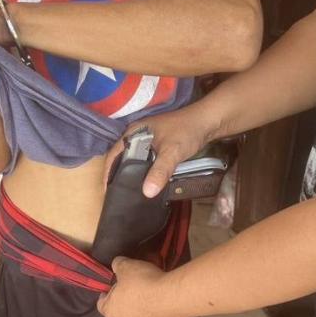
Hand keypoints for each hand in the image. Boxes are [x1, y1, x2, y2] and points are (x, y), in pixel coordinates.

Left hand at [97, 257, 175, 316]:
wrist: (169, 297)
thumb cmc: (141, 282)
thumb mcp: (126, 266)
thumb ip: (118, 265)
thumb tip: (117, 265)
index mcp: (111, 310)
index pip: (101, 304)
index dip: (106, 294)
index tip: (110, 288)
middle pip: (119, 312)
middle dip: (123, 300)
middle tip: (130, 287)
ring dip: (139, 308)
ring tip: (147, 294)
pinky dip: (154, 312)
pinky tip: (159, 302)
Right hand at [103, 106, 218, 197]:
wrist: (208, 121)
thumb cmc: (187, 131)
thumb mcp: (172, 152)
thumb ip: (159, 171)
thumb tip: (146, 193)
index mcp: (134, 133)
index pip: (113, 155)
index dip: (108, 173)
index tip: (108, 191)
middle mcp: (137, 135)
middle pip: (121, 158)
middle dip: (117, 176)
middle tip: (117, 195)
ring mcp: (147, 140)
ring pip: (133, 160)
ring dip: (130, 174)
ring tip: (128, 192)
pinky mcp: (157, 145)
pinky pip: (144, 160)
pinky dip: (141, 171)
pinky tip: (145, 182)